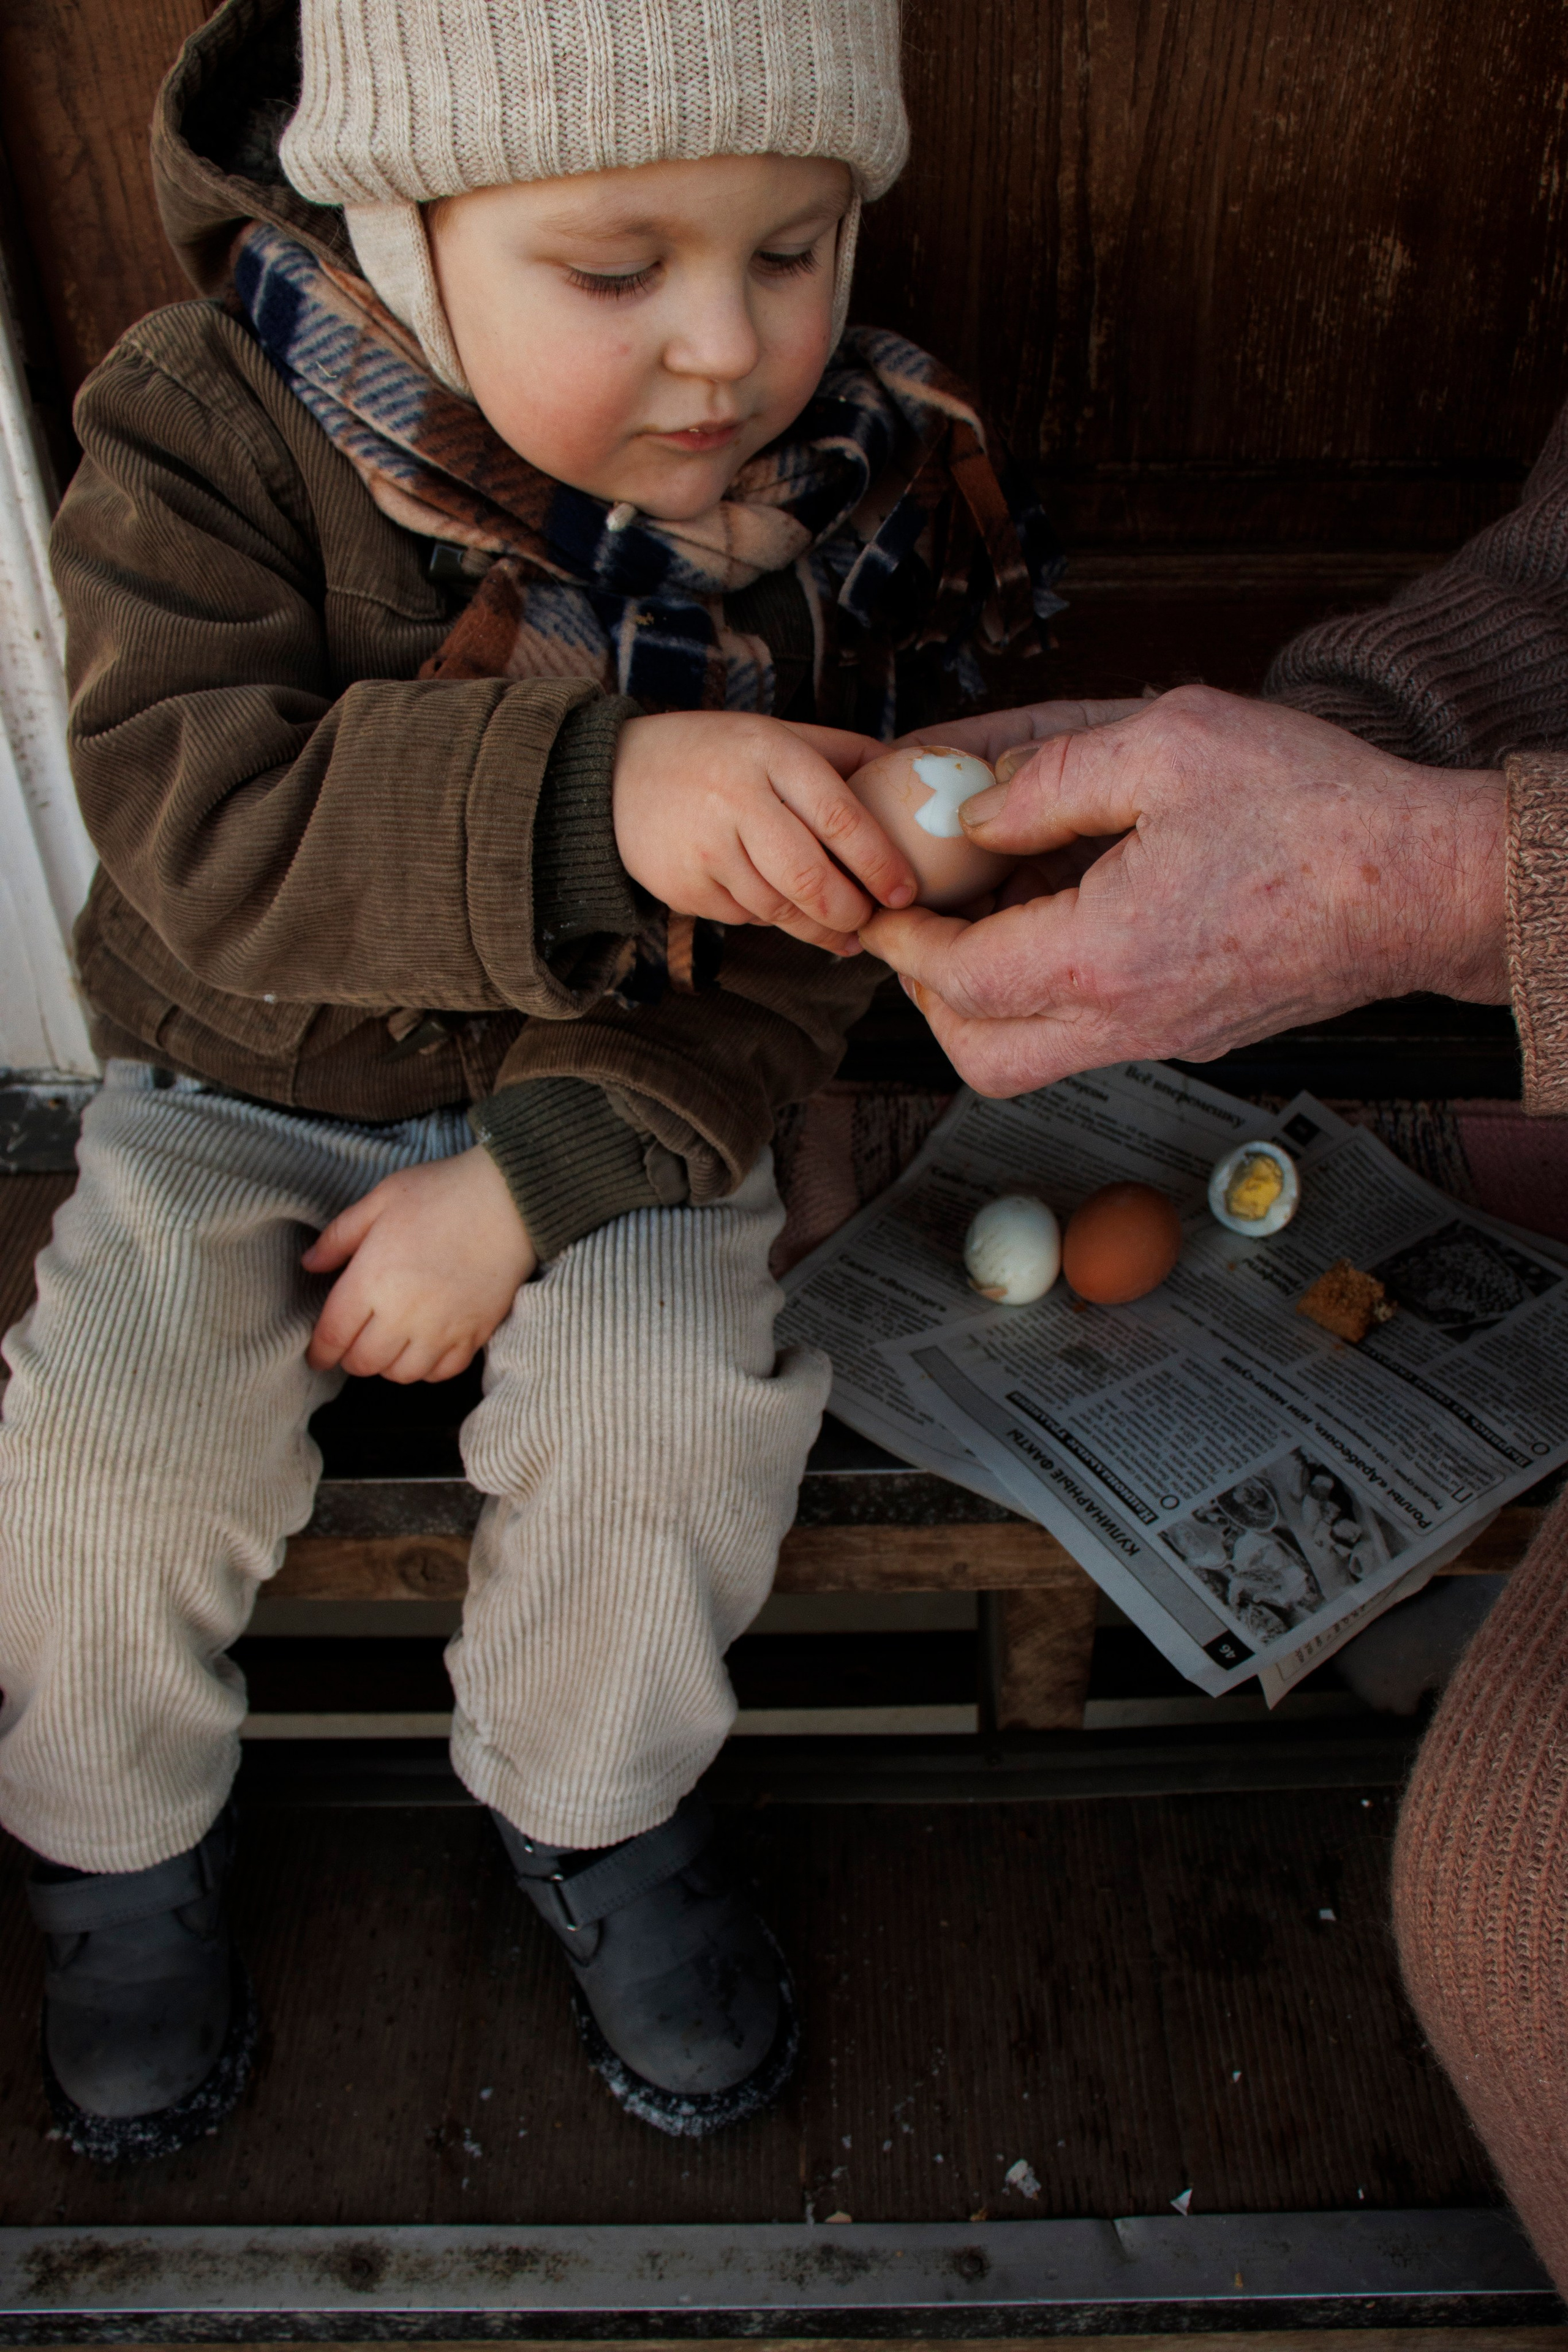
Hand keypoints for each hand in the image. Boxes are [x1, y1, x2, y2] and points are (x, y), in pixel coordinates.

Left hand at [303, 1146, 535, 1382]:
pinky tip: (424, 1348)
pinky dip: (427, 1369)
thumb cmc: (442, 1192)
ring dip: (388, 1366)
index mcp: (372, 1280)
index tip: (318, 1355)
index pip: (333, 1335)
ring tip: (388, 1347)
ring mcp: (442, 1328)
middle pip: (364, 1362)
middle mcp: (403, 1313)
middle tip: (353, 1344)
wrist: (511, 1200)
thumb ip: (339, 1236)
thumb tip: (309, 1264)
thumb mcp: (380, 1200)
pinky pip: (443, 1372)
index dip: (320, 1352)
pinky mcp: (474, 1334)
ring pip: (402, 1374)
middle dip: (351, 1358)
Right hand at [612, 711, 915, 955]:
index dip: (880, 864)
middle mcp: (737, 800)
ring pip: (779, 909)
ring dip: (817, 928)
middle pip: (810, 880)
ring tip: (840, 931)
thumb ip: (842, 753)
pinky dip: (768, 918)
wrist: (616, 777)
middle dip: (849, 913)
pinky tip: (777, 906)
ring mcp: (706, 848)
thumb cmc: (718, 756)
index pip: (841, 818)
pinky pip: (744, 918)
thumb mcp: (777, 735)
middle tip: (869, 921)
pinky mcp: (682, 887)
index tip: (905, 892)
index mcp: (772, 756)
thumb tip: (913, 770)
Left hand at [860, 684, 1507, 1095]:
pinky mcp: (1195, 1031)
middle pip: (979, 1055)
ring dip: (988, 997)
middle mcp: (1127, 1021)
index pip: (957, 977)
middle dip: (930, 995)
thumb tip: (975, 812)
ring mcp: (1164, 1037)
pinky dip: (1053, 988)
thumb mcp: (1169, 746)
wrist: (1427, 882)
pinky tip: (1066, 907)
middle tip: (920, 926)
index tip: (883, 899)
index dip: (902, 937)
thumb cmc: (1315, 809)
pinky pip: (1092, 1033)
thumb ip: (1052, 777)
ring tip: (992, 908)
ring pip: (1032, 1059)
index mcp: (1104, 957)